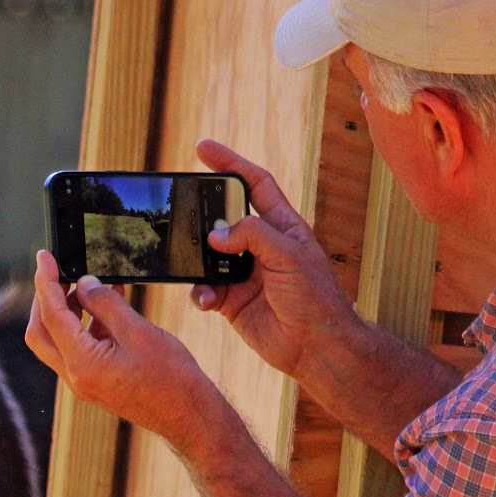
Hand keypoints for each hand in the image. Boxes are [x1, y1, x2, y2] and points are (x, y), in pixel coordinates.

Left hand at [26, 251, 221, 451]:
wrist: (188, 416)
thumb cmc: (171, 377)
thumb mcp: (138, 331)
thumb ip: (107, 304)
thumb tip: (84, 283)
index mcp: (82, 363)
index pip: (50, 315)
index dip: (45, 282)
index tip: (44, 257)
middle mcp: (75, 376)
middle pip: (41, 331)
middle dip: (45, 299)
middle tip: (59, 273)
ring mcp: (83, 382)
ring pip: (59, 341)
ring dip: (69, 311)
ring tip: (91, 285)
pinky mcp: (95, 383)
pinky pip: (79, 349)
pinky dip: (86, 326)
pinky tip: (108, 305)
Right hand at [191, 139, 361, 377]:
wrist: (315, 347)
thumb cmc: (315, 298)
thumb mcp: (288, 254)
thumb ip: (252, 235)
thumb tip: (215, 234)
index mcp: (282, 226)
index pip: (254, 184)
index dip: (230, 164)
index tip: (203, 149)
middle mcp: (261, 247)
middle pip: (223, 218)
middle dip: (201, 215)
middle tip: (179, 210)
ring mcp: (245, 274)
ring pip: (208, 256)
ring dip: (198, 261)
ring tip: (195, 266)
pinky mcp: (232, 301)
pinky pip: (204, 289)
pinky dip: (200, 293)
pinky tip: (207, 300)